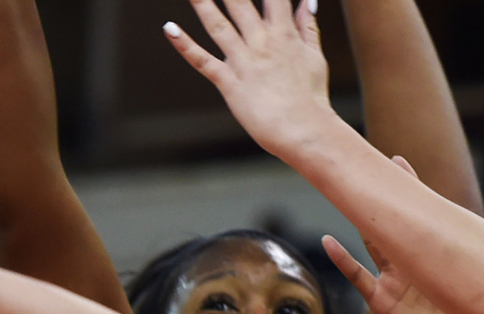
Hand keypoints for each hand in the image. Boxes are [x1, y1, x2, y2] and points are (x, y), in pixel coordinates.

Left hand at [164, 0, 335, 156]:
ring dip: (202, 2)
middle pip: (239, 2)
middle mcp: (262, 42)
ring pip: (217, 24)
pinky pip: (203, 61)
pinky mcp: (229, 83)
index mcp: (284, 34)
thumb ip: (307, 27)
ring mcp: (244, 61)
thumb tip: (308, 0)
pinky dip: (184, 45)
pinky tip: (169, 29)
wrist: (305, 131)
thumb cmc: (311, 97)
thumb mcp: (314, 57)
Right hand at [324, 156, 483, 313]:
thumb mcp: (482, 273)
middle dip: (380, 198)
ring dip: (359, 222)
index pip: (417, 213)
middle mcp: (407, 260)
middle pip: (389, 222)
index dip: (408, 188)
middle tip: (368, 168)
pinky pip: (357, 276)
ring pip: (371, 243)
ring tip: (344, 198)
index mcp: (429, 251)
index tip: (397, 162)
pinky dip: (342, 260)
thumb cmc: (469, 311)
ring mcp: (391, 278)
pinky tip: (328, 243)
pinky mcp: (380, 298)